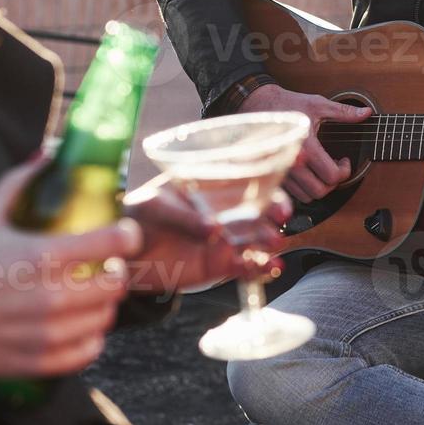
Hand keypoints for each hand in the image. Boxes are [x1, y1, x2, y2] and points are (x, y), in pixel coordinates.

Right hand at [0, 157, 140, 378]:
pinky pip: (89, 350)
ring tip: (86, 294)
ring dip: (103, 304)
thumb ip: (19, 183)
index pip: (116, 242)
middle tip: (102, 266)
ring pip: (107, 317)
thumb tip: (47, 154)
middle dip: (116, 271)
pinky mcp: (41, 360)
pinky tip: (76, 325)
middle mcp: (53, 296)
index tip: (124, 232)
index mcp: (44, 256)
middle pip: (118, 284)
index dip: (128, 234)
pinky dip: (89, 337)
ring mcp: (49, 332)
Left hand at [122, 177, 291, 292]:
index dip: (275, 160)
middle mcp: (226, 209)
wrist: (125, 259)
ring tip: (274, 242)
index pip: (247, 169)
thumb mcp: (152, 208)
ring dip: (271, 237)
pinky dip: (261, 268)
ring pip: (259, 235)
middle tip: (282, 213)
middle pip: (262, 204)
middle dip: (278, 205)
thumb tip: (215, 230)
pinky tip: (271, 268)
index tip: (298, 156)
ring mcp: (226, 237)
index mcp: (212, 185)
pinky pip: (247, 266)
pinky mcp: (221, 265)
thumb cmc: (138, 219)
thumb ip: (183, 217)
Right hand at [241, 83, 370, 202]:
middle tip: (336, 168)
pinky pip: (293, 193)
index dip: (345, 171)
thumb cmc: (288, 104)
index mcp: (305, 146)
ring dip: (319, 187)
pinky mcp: (274, 174)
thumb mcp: (318, 104)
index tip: (344, 160)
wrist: (258, 104)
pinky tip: (308, 173)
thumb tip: (366, 113)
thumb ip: (343, 112)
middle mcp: (292, 162)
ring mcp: (281, 171)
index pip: (331, 176)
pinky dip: (305, 188)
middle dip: (333, 182)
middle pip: (320, 191)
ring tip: (322, 171)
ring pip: (307, 196)